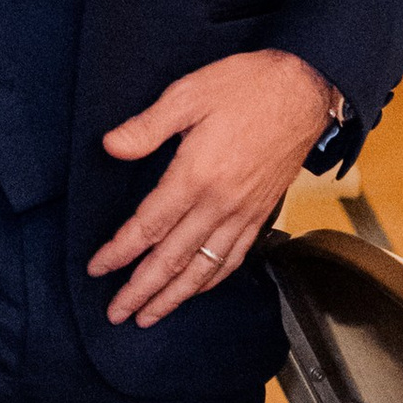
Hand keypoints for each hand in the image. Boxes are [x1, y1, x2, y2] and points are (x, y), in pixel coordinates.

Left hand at [89, 50, 335, 328]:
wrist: (305, 89)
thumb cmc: (247, 86)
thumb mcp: (188, 94)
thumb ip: (146, 126)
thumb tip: (110, 147)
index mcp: (195, 176)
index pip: (147, 227)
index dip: (119, 252)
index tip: (97, 269)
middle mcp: (219, 204)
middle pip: (172, 259)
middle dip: (140, 290)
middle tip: (117, 313)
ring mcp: (243, 213)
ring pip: (203, 268)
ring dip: (174, 296)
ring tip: (150, 316)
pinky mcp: (262, 212)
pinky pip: (235, 258)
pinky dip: (212, 280)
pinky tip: (198, 289)